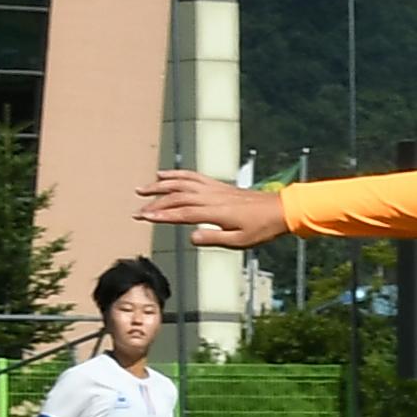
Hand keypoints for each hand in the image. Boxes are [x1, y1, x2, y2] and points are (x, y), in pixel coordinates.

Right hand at [141, 171, 287, 248]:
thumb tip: (191, 237)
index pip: (182, 213)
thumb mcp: (240, 241)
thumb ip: (215, 239)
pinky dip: (176, 174)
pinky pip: (193, 176)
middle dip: (155, 204)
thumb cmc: (262, 229)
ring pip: (181, 183)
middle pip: (177, 198)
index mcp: (216, 212)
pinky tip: (163, 175)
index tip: (144, 218)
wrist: (280, 210)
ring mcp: (214, 189)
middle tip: (137, 212)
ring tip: (142, 190)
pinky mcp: (218, 185)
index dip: (161, 215)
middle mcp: (212, 197)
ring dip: (160, 185)